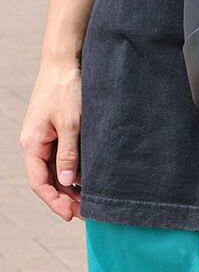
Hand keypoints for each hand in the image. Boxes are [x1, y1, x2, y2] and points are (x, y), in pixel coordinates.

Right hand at [19, 58, 82, 220]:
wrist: (65, 60)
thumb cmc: (66, 88)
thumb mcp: (71, 123)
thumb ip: (68, 153)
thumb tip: (68, 182)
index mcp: (32, 144)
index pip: (40, 182)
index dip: (55, 200)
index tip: (70, 214)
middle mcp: (36, 142)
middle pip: (48, 177)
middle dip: (65, 196)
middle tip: (84, 211)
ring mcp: (46, 135)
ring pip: (56, 167)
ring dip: (71, 182)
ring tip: (88, 197)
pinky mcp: (56, 127)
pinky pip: (62, 153)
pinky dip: (74, 166)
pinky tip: (88, 175)